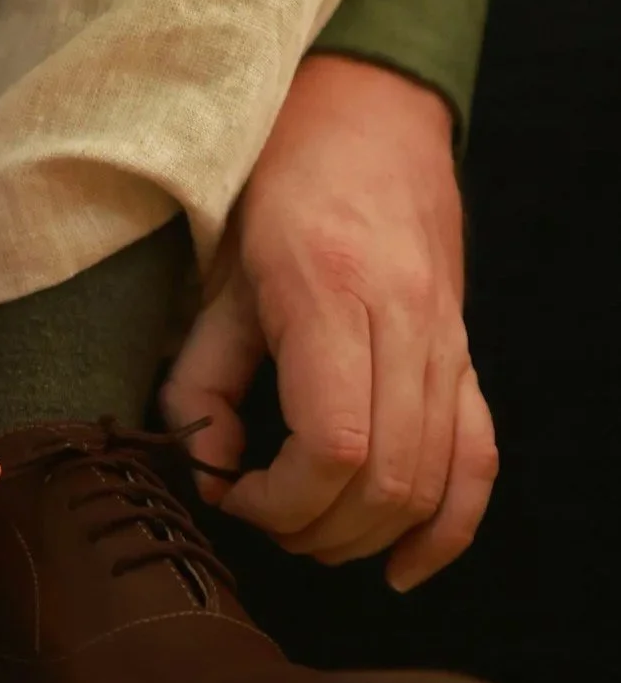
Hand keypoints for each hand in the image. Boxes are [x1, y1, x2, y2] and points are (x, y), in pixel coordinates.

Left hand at [161, 55, 497, 591]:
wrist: (367, 115)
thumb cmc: (276, 190)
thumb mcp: (215, 279)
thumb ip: (201, 382)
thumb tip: (210, 470)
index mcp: (334, 293)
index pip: (337, 446)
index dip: (281, 501)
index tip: (231, 494)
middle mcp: (408, 322)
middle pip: (390, 478)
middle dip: (317, 528)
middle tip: (259, 516)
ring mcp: (449, 341)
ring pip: (436, 479)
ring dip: (367, 534)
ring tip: (308, 533)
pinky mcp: (466, 354)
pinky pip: (481, 457)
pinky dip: (449, 525)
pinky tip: (403, 566)